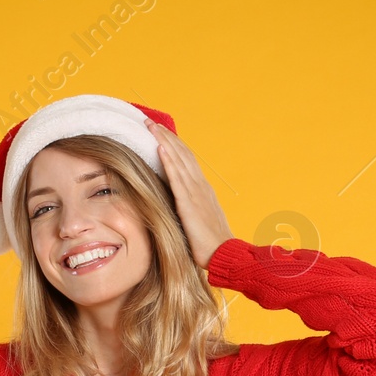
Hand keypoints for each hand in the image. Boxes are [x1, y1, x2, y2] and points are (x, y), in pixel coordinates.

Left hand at [145, 116, 232, 269]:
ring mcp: (196, 192)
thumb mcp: (198, 221)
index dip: (174, 145)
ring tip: (151, 126)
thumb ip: (190, 208)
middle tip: (151, 122)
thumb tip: (177, 204)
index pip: (187, 160)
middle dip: (166, 136)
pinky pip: (177, 177)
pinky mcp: (189, 203)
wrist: (225, 254)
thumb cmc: (211, 244)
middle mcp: (200, 186)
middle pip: (182, 154)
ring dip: (164, 141)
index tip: (161, 133)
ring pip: (179, 159)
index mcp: (202, 189)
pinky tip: (160, 147)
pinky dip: (169, 160)